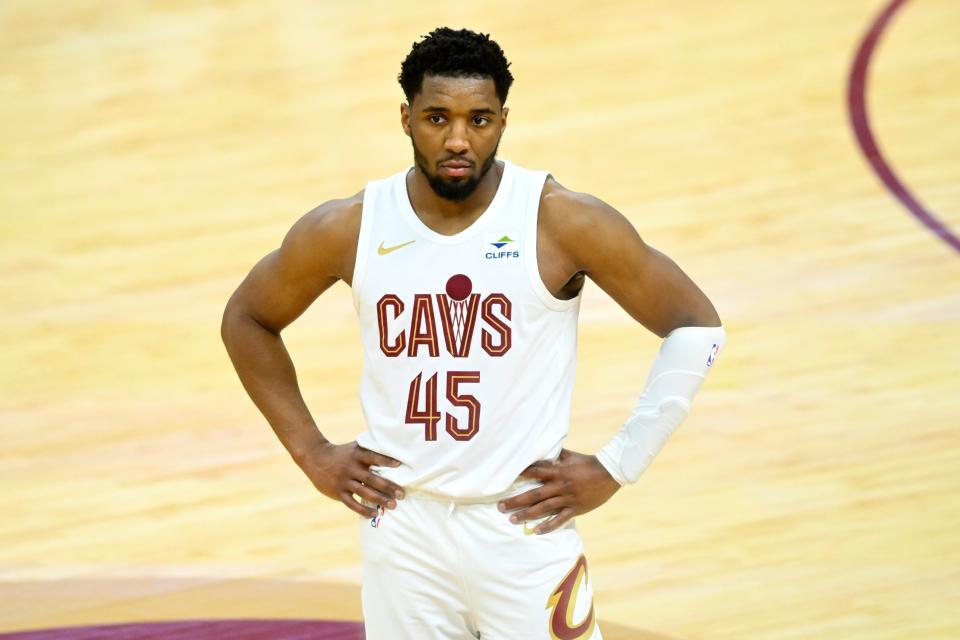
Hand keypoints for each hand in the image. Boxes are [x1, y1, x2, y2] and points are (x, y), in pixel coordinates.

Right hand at [296, 440, 404, 518]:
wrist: (315, 458)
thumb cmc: (342, 453)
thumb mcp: (354, 447)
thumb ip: (370, 449)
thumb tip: (392, 447)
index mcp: (357, 455)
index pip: (373, 457)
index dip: (386, 460)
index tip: (399, 465)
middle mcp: (351, 468)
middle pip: (372, 478)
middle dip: (388, 487)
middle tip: (402, 494)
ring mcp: (344, 481)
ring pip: (364, 492)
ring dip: (379, 499)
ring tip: (393, 505)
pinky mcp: (338, 492)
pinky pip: (352, 503)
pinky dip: (363, 509)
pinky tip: (374, 513)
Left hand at [497, 449, 620, 534]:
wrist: (609, 473)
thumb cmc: (587, 462)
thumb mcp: (570, 455)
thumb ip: (554, 455)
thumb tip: (541, 449)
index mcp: (557, 471)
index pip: (534, 472)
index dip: (520, 475)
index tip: (504, 481)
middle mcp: (560, 485)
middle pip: (534, 494)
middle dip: (516, 501)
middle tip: (500, 507)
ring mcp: (567, 498)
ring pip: (543, 508)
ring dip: (526, 514)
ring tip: (512, 520)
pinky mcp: (576, 508)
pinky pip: (560, 519)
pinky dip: (548, 526)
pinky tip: (536, 531)